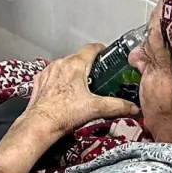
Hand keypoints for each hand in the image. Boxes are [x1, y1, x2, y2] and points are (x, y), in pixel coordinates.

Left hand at [19, 43, 137, 137]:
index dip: (101, 50)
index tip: (106, 55)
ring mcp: (48, 71)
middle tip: (97, 78)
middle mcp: (60, 64)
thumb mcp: (96, 108)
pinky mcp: (39, 80)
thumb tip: (132, 107)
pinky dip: (59, 80)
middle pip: (78, 58)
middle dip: (88, 66)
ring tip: (80, 87)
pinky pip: (52, 75)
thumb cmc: (64, 114)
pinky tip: (64, 93)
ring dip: (73, 73)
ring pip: (64, 65)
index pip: (91, 48)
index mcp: (75, 65)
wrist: (40, 124)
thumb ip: (117, 106)